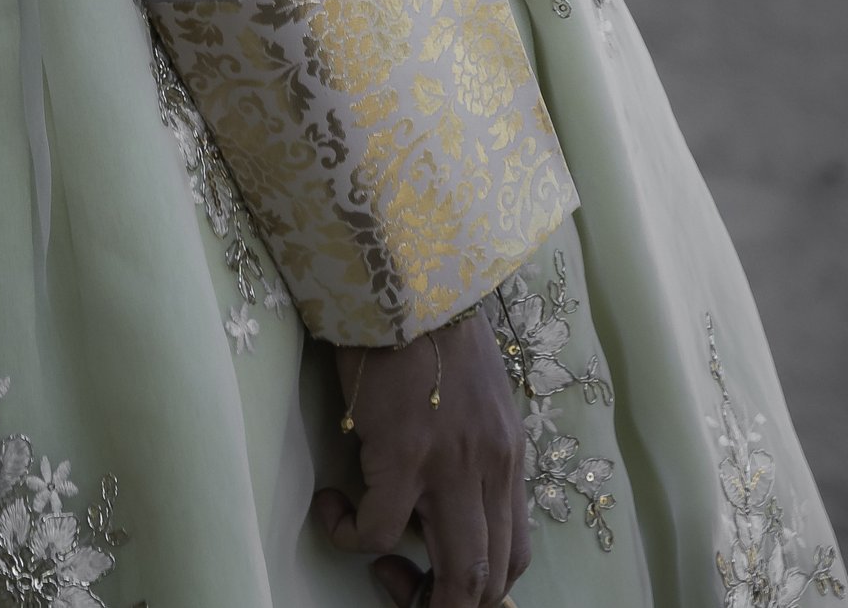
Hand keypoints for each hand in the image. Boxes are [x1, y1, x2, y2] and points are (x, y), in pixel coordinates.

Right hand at [312, 306, 529, 605]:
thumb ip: (468, 450)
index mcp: (508, 457)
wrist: (403, 273)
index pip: (516, 554)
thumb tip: (435, 496)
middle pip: (491, 579)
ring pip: (457, 576)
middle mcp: (492, 469)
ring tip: (378, 571)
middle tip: (403, 586)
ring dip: (416, 595)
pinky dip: (352, 536)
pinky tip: (332, 509)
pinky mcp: (403, 452)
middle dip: (450, 606)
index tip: (435, 573)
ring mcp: (452, 465)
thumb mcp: (471, 395)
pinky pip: (377, 531)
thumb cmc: (426, 323)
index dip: (481, 586)